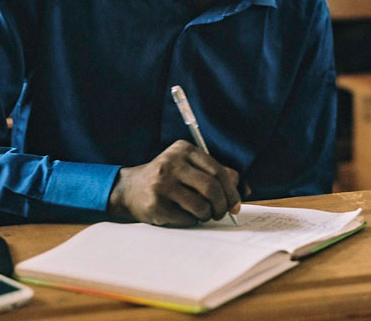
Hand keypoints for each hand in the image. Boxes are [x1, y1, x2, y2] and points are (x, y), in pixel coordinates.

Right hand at [107, 140, 240, 226]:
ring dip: (207, 215)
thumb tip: (239, 185)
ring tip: (202, 214)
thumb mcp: (188, 167)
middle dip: (221, 206)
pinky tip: (184, 216)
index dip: (231, 191)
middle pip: (211, 188)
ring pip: (200, 206)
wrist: (131, 189)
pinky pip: (186, 218)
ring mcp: (161, 183)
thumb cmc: (167, 179)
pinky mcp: (155, 203)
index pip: (217, 170)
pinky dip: (192, 221)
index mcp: (183, 150)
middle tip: (221, 213)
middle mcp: (171, 163)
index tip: (235, 204)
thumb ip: (214, 172)